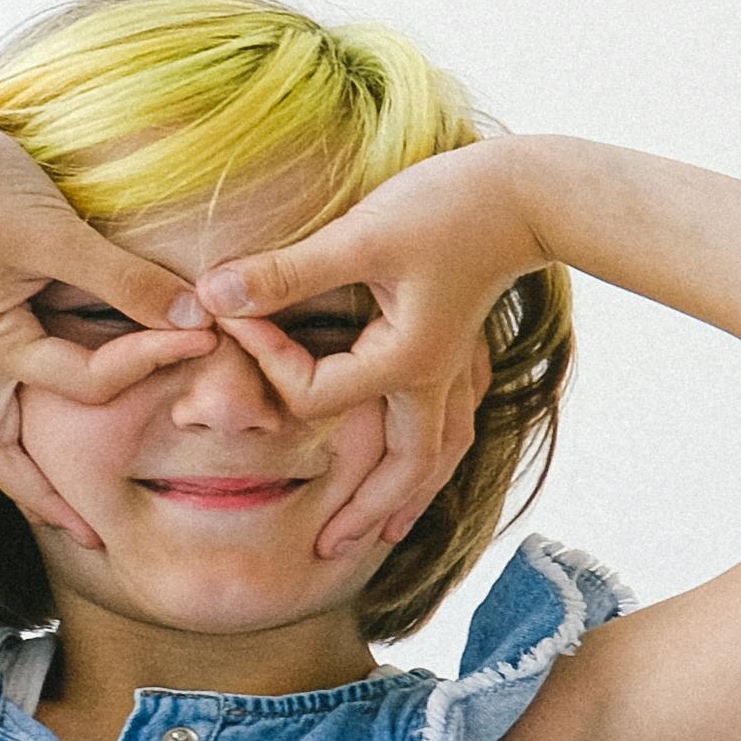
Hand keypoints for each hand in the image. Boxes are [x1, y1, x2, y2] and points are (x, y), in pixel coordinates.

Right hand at [0, 99, 212, 553]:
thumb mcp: (52, 232)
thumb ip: (123, 279)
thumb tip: (195, 315)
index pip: (88, 381)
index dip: (151, 361)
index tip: (206, 336)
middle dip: (43, 497)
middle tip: (94, 536)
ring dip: (25, 466)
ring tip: (67, 502)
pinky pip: (1, 388)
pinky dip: (25, 417)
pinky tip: (61, 415)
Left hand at [195, 137, 558, 562]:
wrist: (529, 193)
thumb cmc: (447, 208)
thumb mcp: (359, 237)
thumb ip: (285, 272)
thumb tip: (212, 297)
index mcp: (406, 363)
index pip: (317, 394)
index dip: (265, 362)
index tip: (229, 318)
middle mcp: (435, 380)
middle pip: (403, 471)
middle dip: (365, 511)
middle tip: (328, 548)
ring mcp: (455, 370)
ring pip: (437, 457)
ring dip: (409, 499)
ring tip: (384, 534)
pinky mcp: (464, 350)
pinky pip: (452, 424)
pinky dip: (436, 458)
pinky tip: (427, 463)